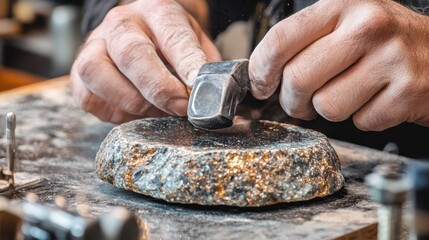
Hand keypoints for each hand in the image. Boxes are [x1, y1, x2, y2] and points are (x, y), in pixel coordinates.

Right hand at [71, 0, 220, 123]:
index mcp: (157, 11)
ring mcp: (94, 45)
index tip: (199, 87)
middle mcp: (121, 23)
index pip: (172, 35)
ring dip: (131, 101)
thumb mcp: (197, 44)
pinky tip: (135, 112)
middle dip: (158, 87)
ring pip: (97, 73)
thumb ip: (204, 67)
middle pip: (130, 52)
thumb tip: (212, 97)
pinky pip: (89, 98)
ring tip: (156, 111)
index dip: (186, 63)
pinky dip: (115, 113)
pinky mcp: (79, 74)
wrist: (141, 35)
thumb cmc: (172, 43)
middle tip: (181, 108)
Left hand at [249, 0, 428, 130]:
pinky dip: (362, 118)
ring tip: (347, 94)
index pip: (280, 41)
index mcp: (341, 5)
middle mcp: (367, 26)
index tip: (261, 86)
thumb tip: (261, 75)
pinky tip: (375, 99)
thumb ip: (304, 42)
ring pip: (326, 106)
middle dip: (292, 101)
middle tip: (301, 101)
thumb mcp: (344, 23)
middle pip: (298, 79)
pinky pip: (360, 122)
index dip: (261, 71)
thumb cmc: (382, 42)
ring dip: (329, 110)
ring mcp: (391, 59)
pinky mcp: (407, 92)